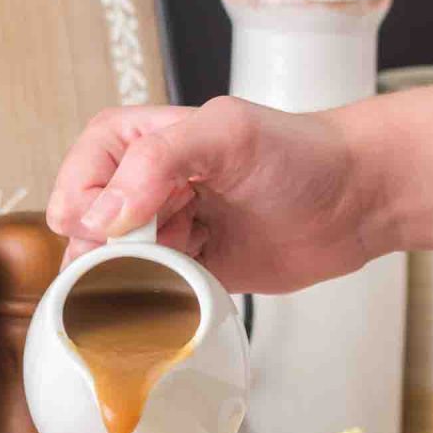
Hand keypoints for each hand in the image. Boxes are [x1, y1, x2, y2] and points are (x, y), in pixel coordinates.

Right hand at [46, 96, 384, 293]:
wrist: (353, 202)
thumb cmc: (300, 154)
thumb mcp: (226, 133)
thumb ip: (157, 161)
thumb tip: (103, 217)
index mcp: (136, 141)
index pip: (78, 180)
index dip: (91, 209)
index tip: (123, 227)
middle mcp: (143, 187)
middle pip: (87, 233)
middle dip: (110, 251)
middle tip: (154, 250)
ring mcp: (166, 232)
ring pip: (114, 269)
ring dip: (135, 278)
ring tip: (178, 264)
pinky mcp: (189, 271)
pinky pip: (151, 295)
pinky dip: (159, 299)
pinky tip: (186, 288)